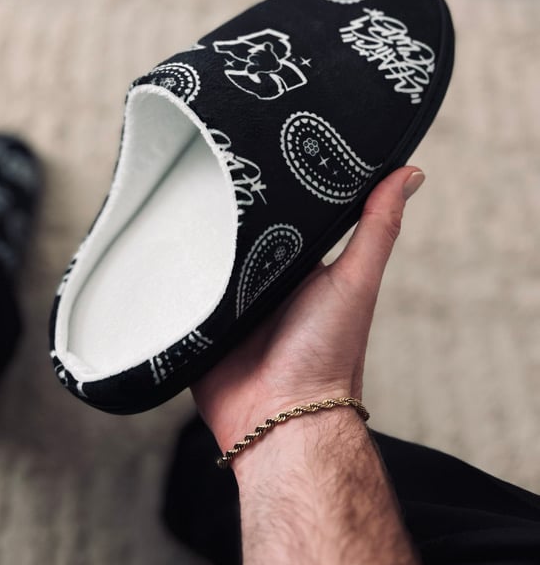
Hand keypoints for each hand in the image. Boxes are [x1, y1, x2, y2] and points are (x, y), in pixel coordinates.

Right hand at [192, 166, 424, 454]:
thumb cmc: (328, 356)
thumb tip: (409, 173)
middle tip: (203, 169)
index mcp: (298, 267)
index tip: (256, 145)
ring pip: (201, 260)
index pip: (280, 214)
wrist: (280, 419)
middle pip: (235, 234)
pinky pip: (176, 295)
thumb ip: (377, 228)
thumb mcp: (355, 280)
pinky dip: (167, 280)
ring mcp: (226, 305)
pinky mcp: (197, 326)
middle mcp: (261, 283)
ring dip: (190, 243)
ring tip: (170, 206)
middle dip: (219, 210)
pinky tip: (154, 254)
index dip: (270, 185)